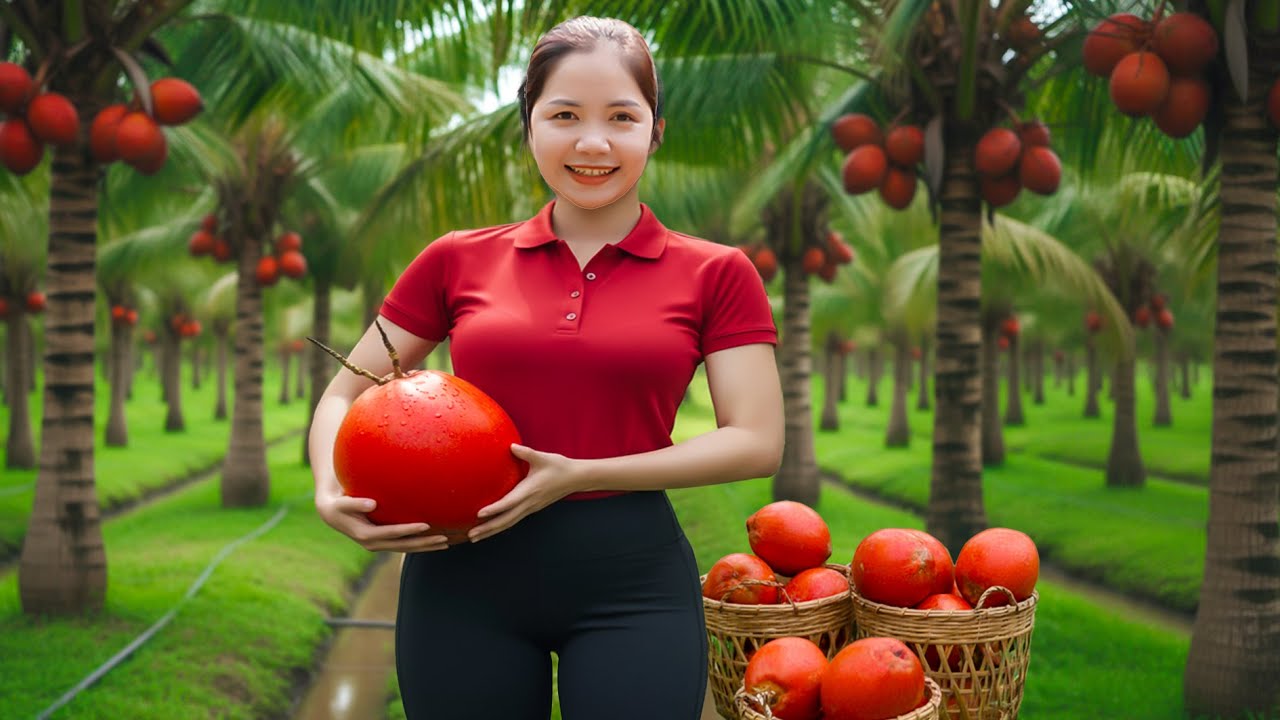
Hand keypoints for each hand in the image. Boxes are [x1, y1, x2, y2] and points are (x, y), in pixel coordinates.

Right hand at [315, 492, 450, 552]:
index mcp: (365, 535)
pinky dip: (419, 544)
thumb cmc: (337, 504)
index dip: (409, 530)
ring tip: (446, 543)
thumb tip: (372, 504)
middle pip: (404, 545)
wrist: (331, 513)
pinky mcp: (383, 542)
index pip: (392, 533)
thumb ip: (355, 504)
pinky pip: (404, 545)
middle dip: (424, 543)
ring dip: (426, 547)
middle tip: (444, 539)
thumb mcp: (342, 503)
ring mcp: (379, 545)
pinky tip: (434, 541)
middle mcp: (374, 544)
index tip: (426, 525)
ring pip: (407, 548)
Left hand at [467, 444, 583, 542]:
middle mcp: (529, 503)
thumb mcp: (542, 457)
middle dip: (488, 528)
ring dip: (492, 531)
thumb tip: (511, 446)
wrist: (575, 478)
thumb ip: (525, 452)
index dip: (495, 509)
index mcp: (530, 491)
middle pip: (506, 520)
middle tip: (471, 535)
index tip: (480, 514)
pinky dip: (501, 526)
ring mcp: (531, 508)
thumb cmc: (559, 466)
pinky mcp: (532, 508)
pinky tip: (491, 528)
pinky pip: (513, 520)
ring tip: (475, 537)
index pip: (509, 502)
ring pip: (509, 523)